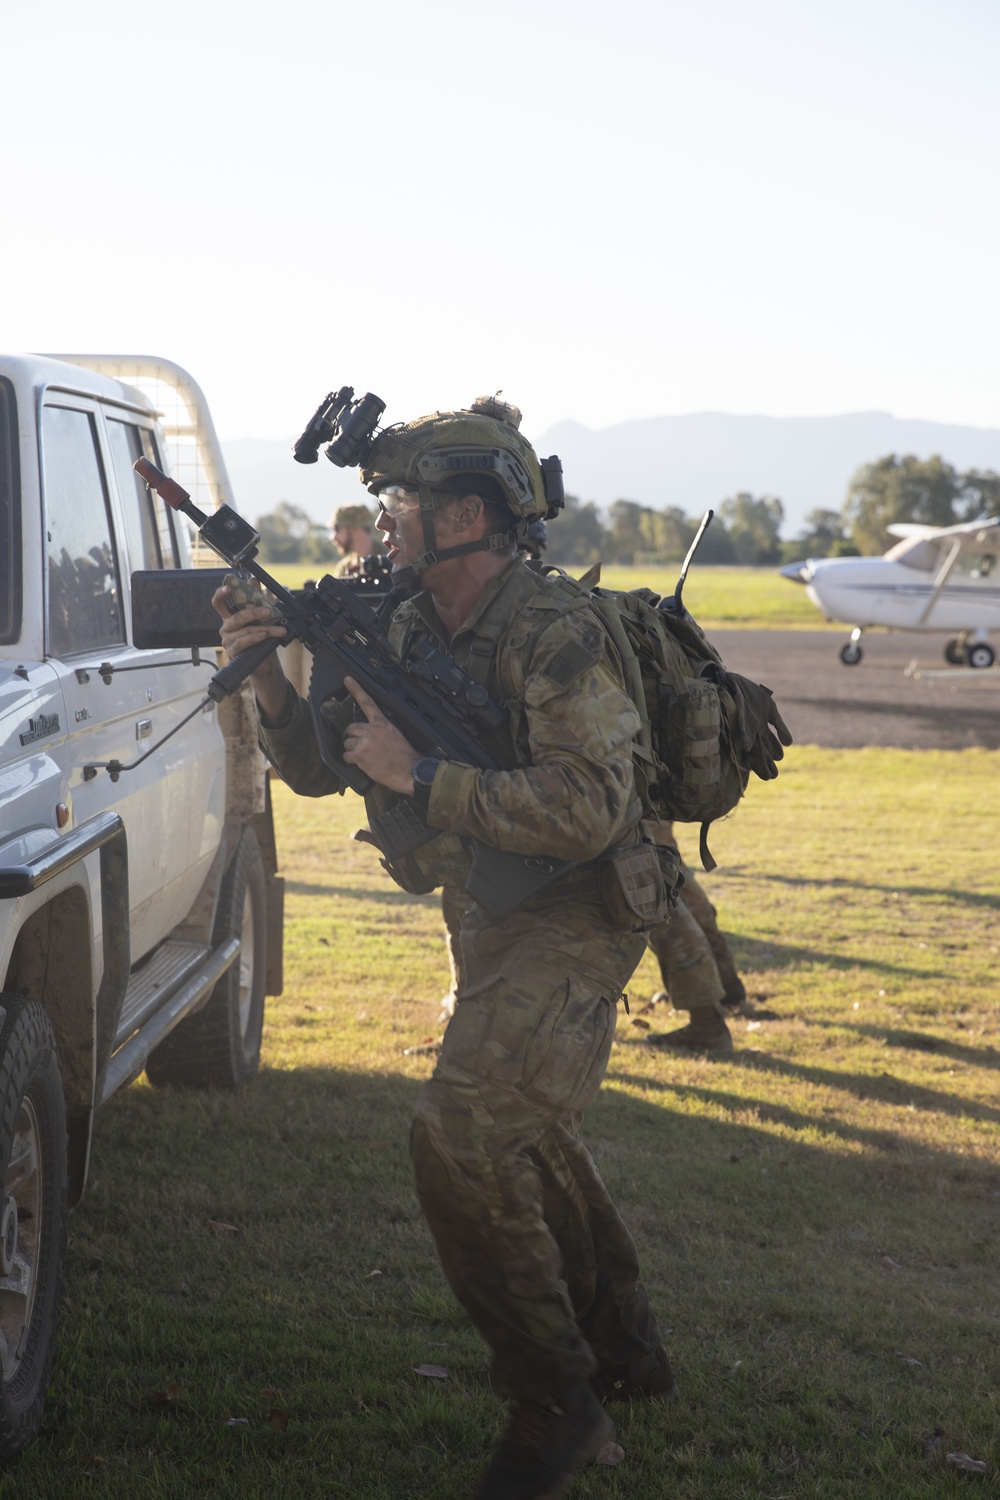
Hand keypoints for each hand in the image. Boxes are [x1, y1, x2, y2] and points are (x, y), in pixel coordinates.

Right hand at [211, 584, 287, 719]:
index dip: (221, 594)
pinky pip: (243, 642)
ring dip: (265, 629)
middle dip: (254, 612)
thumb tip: (253, 579)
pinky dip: (255, 638)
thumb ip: (255, 598)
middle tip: (269, 611)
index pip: (219, 603)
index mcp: (230, 617)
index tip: (228, 587)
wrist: (264, 662)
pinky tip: (264, 636)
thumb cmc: (260, 638)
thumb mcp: (261, 617)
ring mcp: (227, 640)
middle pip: (237, 617)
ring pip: (245, 630)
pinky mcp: (232, 652)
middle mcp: (226, 628)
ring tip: (278, 630)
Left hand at [341, 678, 420, 793]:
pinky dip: (350, 761)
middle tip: (361, 746)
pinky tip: (361, 763)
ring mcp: (365, 742)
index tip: (347, 680)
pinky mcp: (360, 755)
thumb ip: (381, 730)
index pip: (368, 703)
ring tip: (365, 757)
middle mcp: (373, 730)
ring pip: (347, 743)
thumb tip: (370, 733)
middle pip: (351, 728)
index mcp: (383, 723)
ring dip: (352, 751)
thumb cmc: (404, 756)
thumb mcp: (396, 735)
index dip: (356, 690)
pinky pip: (346, 756)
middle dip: (353, 737)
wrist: (409, 770)